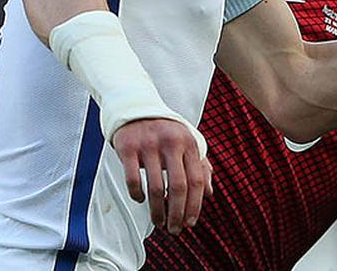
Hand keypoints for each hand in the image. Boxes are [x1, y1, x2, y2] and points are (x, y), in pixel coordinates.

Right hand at [112, 118, 212, 233]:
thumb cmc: (165, 130)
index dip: (194, 206)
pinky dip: (137, 195)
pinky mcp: (128, 147)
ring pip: (155, 188)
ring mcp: (148, 144)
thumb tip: (208, 194)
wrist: (135, 107)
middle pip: (178, 187)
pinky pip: (133, 179)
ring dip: (157, 211)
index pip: (196, 181)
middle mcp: (171, 143)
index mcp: (189, 142)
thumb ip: (200, 165)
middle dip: (177, 213)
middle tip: (174, 230)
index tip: (190, 223)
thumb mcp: (187, 142)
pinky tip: (140, 200)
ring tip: (158, 222)